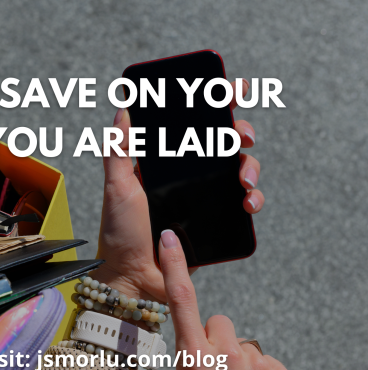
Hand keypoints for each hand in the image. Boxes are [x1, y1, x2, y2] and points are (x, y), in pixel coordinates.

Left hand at [93, 79, 262, 305]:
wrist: (134, 278)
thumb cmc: (119, 234)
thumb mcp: (115, 188)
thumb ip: (118, 150)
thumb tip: (123, 109)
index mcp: (162, 165)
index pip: (190, 128)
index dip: (213, 106)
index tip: (229, 91)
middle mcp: (185, 178)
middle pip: (222, 144)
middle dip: (239, 132)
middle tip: (241, 135)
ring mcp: (203, 200)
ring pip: (238, 170)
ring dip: (250, 167)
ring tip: (243, 180)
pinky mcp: (215, 223)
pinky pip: (242, 204)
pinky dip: (253, 199)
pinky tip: (248, 202)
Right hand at [159, 229, 294, 369]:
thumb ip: (185, 364)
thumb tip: (196, 350)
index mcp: (195, 360)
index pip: (182, 301)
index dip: (174, 266)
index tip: (170, 240)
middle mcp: (228, 356)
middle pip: (220, 322)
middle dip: (214, 340)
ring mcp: (258, 365)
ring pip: (242, 344)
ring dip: (237, 361)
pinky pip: (264, 360)